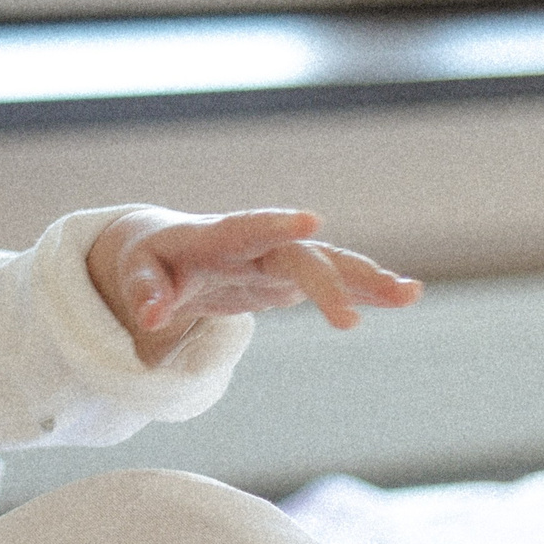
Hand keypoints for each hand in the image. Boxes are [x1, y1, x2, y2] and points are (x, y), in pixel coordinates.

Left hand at [87, 206, 421, 365]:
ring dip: (366, 279)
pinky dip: (364, 289)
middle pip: (297, 257)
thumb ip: (143, 292)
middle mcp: (254, 243)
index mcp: (213, 237)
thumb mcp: (134, 272)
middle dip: (326, 282)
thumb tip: (152, 318)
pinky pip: (332, 280)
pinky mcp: (288, 277)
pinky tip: (404, 296)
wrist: (166, 249)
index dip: (276, 225)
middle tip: (349, 322)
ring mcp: (276, 259)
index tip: (311, 221)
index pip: (246, 228)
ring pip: (327, 264)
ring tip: (410, 294)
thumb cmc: (147, 260)